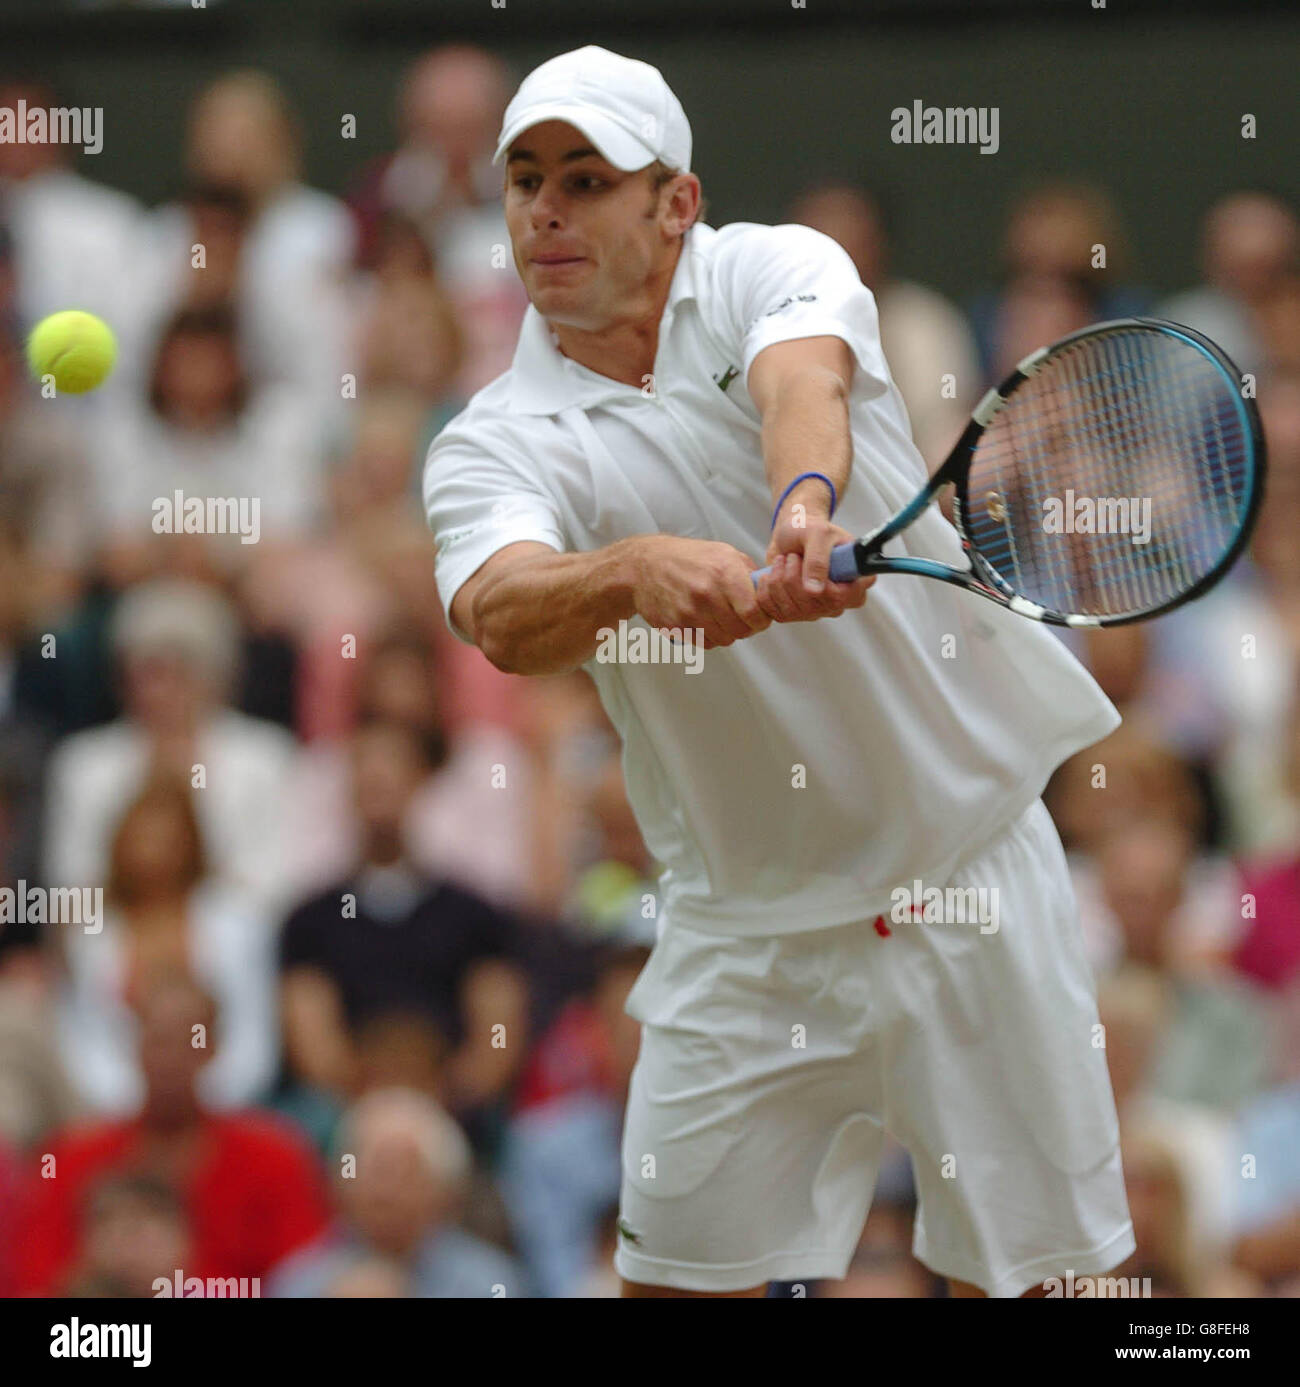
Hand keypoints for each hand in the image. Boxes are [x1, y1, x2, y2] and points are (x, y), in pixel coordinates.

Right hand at [629, 535, 771, 649]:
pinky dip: (708, 637)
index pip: (755, 612)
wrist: (644, 565)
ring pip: (724, 639)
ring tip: (719, 617)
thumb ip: (748, 573)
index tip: (759, 615)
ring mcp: (689, 611)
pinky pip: (704, 643)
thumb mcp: (722, 552)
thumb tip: (770, 591)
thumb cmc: (687, 558)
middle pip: (741, 630)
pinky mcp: (676, 626)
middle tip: (740, 617)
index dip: (762, 618)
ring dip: (727, 632)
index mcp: (724, 572)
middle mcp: (707, 593)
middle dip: (745, 627)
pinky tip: (703, 621)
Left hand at [756, 497, 874, 623]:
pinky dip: (766, 591)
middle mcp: (840, 600)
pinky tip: (771, 575)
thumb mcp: (816, 534)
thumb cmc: (809, 529)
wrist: (789, 534)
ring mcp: (818, 609)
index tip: (807, 565)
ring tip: (782, 562)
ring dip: (778, 581)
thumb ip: (818, 559)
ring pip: (793, 610)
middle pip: (815, 606)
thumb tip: (815, 590)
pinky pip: (777, 613)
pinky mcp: (796, 613)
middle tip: (791, 557)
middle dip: (794, 578)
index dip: (826, 587)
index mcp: (856, 579)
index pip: (847, 597)